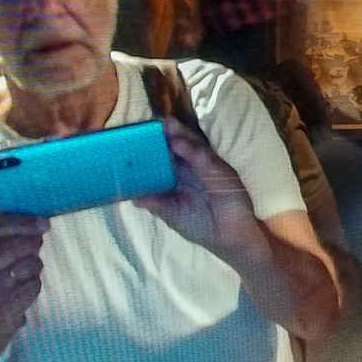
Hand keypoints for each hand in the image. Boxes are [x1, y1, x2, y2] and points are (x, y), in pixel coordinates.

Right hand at [0, 213, 48, 361]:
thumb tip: (39, 220)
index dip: (21, 221)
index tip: (42, 221)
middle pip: (16, 244)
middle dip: (33, 242)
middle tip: (35, 244)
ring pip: (30, 263)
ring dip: (34, 263)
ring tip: (22, 271)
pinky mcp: (4, 307)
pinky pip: (34, 284)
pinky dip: (33, 283)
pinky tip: (20, 289)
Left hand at [134, 118, 260, 259]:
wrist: (230, 239)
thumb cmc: (203, 226)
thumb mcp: (172, 214)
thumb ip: (154, 203)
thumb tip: (131, 196)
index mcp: (180, 176)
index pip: (164, 156)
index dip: (152, 145)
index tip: (136, 135)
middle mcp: (192, 168)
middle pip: (177, 145)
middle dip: (164, 134)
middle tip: (150, 122)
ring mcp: (207, 167)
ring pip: (191, 145)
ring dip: (177, 134)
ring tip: (163, 123)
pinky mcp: (219, 170)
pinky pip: (203, 157)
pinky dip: (190, 150)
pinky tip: (177, 143)